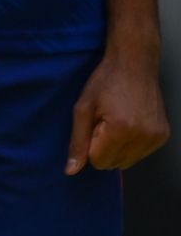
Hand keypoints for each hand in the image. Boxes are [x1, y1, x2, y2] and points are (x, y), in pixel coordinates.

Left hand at [67, 49, 168, 173]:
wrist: (134, 63)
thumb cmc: (105, 81)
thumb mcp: (83, 108)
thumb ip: (77, 142)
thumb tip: (71, 171)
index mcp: (121, 130)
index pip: (99, 162)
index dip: (91, 145)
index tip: (95, 124)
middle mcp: (143, 137)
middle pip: (114, 164)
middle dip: (104, 147)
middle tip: (105, 121)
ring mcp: (157, 137)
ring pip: (127, 162)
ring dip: (118, 147)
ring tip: (117, 120)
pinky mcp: (163, 136)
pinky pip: (141, 154)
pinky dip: (131, 144)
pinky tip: (129, 122)